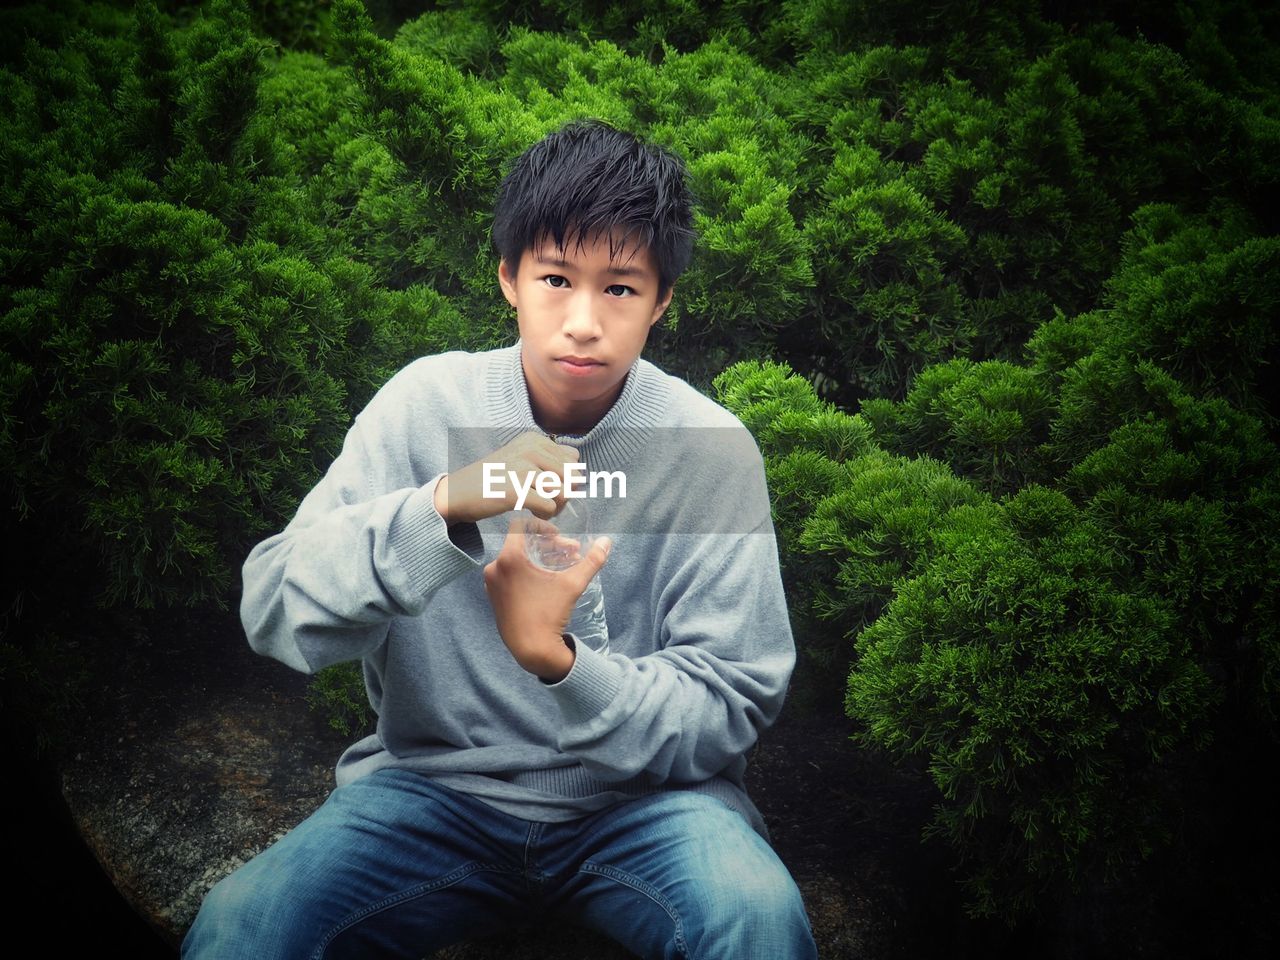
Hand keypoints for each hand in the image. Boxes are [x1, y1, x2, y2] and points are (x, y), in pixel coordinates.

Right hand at [434, 432, 578, 523]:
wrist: (458, 493)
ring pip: (564, 492)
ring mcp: (523, 468)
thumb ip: (549, 457)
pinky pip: (549, 506)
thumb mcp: (520, 458)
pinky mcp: (516, 490)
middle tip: (548, 503)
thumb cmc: (493, 479)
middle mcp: (530, 449)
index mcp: (534, 440)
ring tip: (541, 509)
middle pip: (573, 477)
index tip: (550, 488)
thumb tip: (578, 463)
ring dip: (557, 507)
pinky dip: (545, 515)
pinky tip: (532, 514)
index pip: (574, 459)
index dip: (568, 478)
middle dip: (566, 494)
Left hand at [484, 516, 611, 681]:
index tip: (560, 537)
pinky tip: (545, 581)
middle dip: (548, 545)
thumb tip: (606, 541)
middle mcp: (495, 567)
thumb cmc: (549, 614)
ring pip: (516, 559)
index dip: (543, 526)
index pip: (522, 525)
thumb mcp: (572, 584)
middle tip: (569, 552)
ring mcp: (492, 583)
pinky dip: (526, 571)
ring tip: (561, 566)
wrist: (531, 649)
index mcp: (509, 558)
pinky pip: (509, 574)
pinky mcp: (493, 596)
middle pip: (522, 543)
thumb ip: (591, 561)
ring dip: (539, 558)